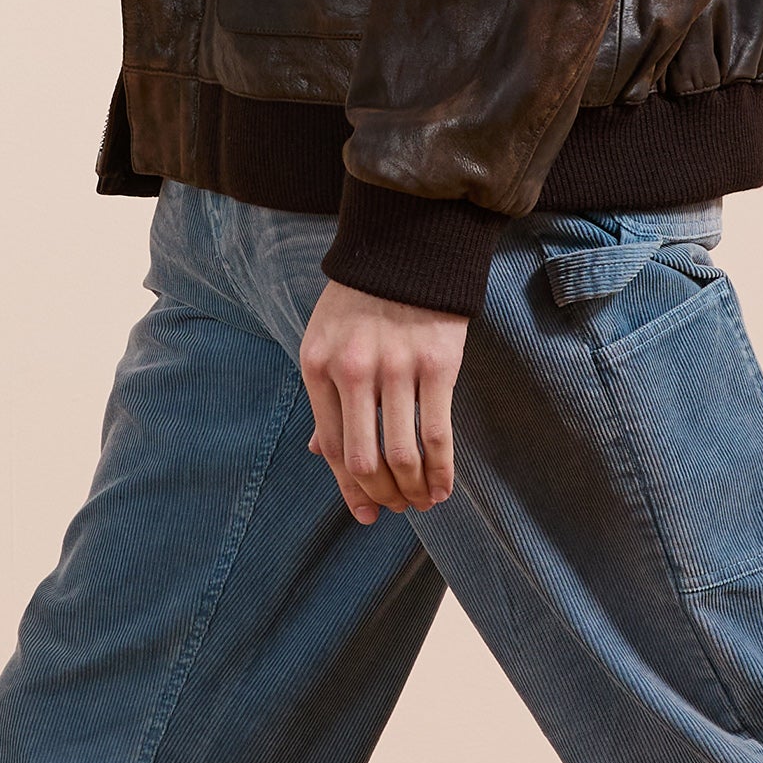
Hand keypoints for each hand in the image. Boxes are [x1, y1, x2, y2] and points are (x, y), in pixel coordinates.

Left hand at [298, 279, 467, 521]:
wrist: (407, 248)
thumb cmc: (361, 301)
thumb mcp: (325, 341)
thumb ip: (325, 398)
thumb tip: (320, 456)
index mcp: (317, 367)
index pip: (331, 446)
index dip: (349, 489)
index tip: (367, 514)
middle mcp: (352, 371)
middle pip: (364, 459)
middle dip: (382, 496)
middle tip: (398, 508)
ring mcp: (396, 367)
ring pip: (401, 454)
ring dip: (413, 489)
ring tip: (423, 501)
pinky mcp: (438, 364)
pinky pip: (437, 434)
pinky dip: (441, 470)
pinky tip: (444, 485)